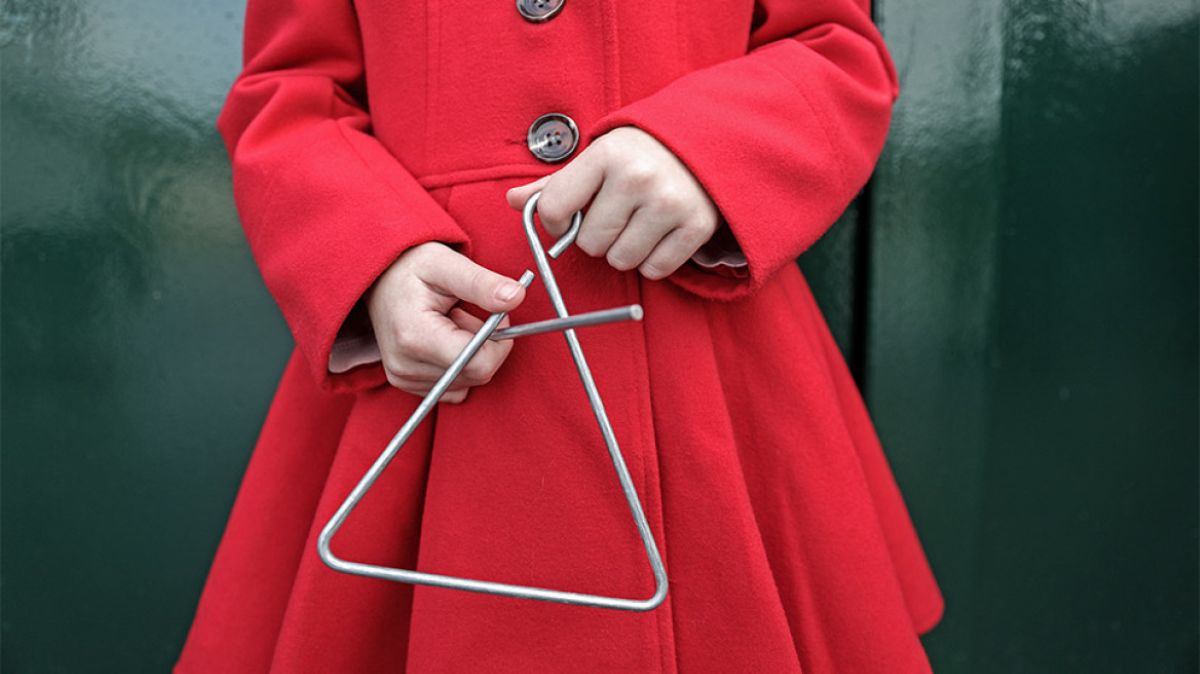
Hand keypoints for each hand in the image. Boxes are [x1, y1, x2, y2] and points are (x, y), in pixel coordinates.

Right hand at [366, 242, 525, 402]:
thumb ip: (482, 283)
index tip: (493, 314)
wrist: (377, 277)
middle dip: (485, 344)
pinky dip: (460, 364)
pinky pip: (455, 386)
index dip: (499, 340)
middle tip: (468, 313)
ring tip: (451, 322)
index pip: (480, 363)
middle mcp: (405, 366)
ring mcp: (404, 378)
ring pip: (469, 380)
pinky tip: (444, 339)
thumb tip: (516, 297)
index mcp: (415, 337)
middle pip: (477, 374)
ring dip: (472, 352)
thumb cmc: (410, 266)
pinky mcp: (406, 383)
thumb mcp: (446, 263)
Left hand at [506, 126, 719, 279]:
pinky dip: (652, 261)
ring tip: (636, 225)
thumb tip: (512, 201)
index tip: (570, 215)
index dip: (555, 220)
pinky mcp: (696, 225)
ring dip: (623, 251)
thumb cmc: (640, 154)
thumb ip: (554, 183)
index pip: (554, 207)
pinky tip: (658, 235)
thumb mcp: (597, 158)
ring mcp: (669, 202)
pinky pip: (655, 269)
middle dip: (596, 238)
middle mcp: (637, 177)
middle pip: (589, 243)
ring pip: (621, 261)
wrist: (705, 140)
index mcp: (605, 154)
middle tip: (613, 217)